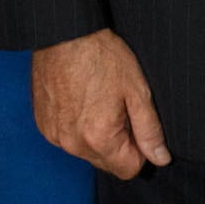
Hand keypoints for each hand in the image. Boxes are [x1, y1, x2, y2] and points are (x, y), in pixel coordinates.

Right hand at [31, 27, 170, 180]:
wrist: (64, 34)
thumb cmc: (103, 57)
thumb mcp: (138, 91)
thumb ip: (150, 130)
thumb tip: (161, 158)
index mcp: (98, 139)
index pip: (129, 169)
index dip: (141, 149)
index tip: (138, 122)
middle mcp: (72, 144)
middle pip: (107, 163)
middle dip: (120, 143)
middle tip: (120, 107)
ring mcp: (54, 136)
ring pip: (87, 152)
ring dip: (98, 136)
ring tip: (101, 100)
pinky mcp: (43, 125)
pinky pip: (68, 139)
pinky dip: (79, 127)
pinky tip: (84, 100)